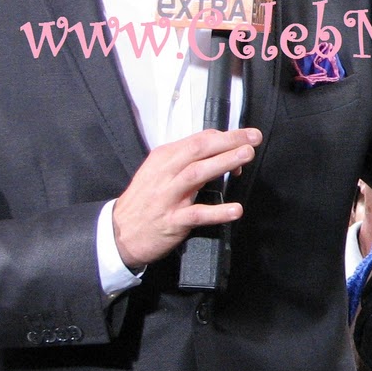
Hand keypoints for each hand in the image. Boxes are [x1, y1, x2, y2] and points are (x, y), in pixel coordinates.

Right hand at [111, 128, 261, 268]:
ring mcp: (168, 197)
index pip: (198, 140)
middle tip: (253, 138)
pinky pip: (196, 214)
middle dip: (228, 141)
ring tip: (245, 156)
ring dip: (223, 163)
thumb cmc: (144, 201)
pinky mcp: (172, 221)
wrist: (119, 233)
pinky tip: (235, 209)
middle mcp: (166, 174)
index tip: (245, 138)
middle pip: (198, 150)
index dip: (225, 137)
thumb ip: (187, 161)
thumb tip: (221, 152)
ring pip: (197, 174)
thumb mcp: (159, 172)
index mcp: (164, 158)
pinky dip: (217, 211)